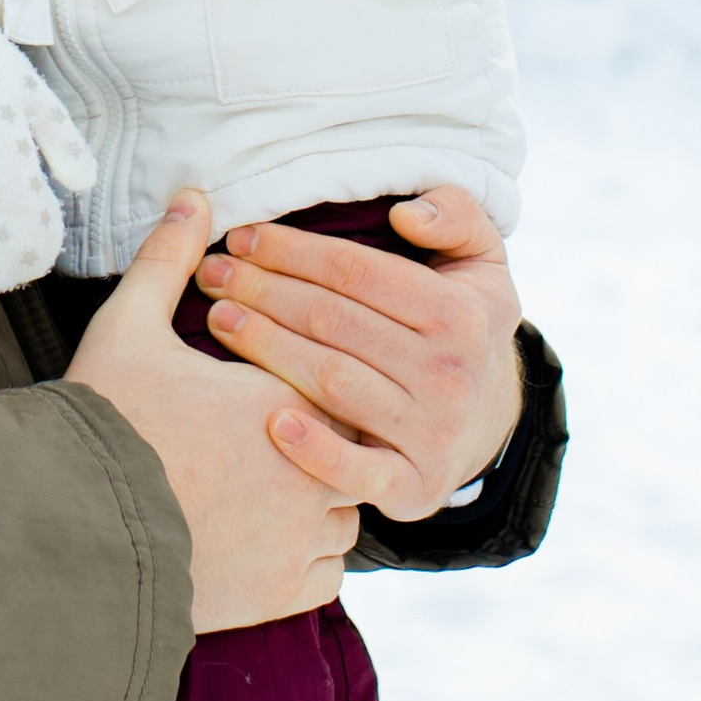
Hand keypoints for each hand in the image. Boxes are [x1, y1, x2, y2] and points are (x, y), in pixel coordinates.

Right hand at [66, 195, 360, 630]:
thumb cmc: (104, 423)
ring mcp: (300, 536)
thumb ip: (168, 261)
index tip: (265, 387)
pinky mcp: (282, 592)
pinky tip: (272, 540)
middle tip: (275, 438)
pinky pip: (325, 573)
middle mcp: (310, 469)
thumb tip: (193, 197)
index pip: (330, 378)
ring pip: (343, 512)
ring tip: (274, 488)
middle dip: (320, 441)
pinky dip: (306, 559)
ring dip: (320, 500)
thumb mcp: (128, 328)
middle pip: (345, 445)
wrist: (72, 528)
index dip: (302, 379)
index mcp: (283, 398)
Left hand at [188, 185, 523, 523]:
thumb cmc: (462, 326)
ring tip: (217, 319)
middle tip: (212, 274)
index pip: (358, 271)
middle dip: (263, 291)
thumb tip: (406, 214)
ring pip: (331, 381)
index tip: (242, 235)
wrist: (488, 423)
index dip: (293, 250)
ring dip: (266, 348)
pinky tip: (271, 421)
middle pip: (334, 322)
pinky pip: (357, 469)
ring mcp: (432, 434)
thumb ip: (456, 216)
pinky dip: (314, 450)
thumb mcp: (480, 261)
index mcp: (460, 314)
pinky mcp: (414, 486)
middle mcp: (450, 375)